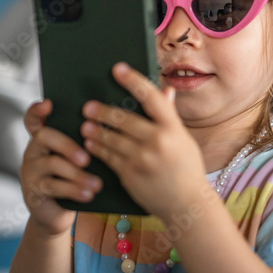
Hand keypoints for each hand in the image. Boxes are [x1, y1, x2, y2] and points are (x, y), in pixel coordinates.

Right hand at [19, 99, 102, 236]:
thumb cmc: (73, 180)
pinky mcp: (32, 190)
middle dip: (68, 145)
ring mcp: (30, 170)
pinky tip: (89, 194)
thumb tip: (107, 128)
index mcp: (44, 139)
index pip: (34, 118)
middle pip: (44, 136)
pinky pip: (53, 186)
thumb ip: (84, 143)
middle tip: (87, 159)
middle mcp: (33, 151)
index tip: (49, 104)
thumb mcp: (78, 160)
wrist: (58, 213)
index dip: (38, 110)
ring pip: (52, 164)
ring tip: (97, 184)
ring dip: (78, 174)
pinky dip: (74, 190)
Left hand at [79, 62, 209, 219]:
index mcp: (173, 129)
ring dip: (96, 130)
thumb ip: (170, 117)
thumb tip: (165, 91)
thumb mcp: (184, 140)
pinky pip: (109, 158)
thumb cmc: (187, 169)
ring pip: (112, 139)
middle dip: (103, 111)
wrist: (186, 204)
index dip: (133, 81)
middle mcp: (158, 141)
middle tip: (88, 106)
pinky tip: (92, 143)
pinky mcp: (130, 175)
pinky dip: (99, 149)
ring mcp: (142, 159)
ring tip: (85, 125)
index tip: (118, 69)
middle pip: (124, 119)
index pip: (151, 97)